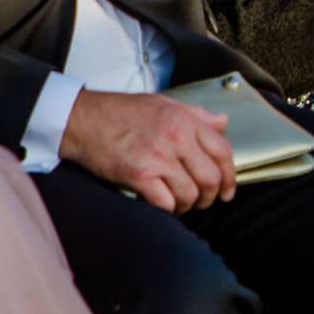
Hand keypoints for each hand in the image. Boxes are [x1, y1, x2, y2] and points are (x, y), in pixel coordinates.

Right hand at [60, 88, 236, 211]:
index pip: (223, 151)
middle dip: (210, 196)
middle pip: (211, 178)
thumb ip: (197, 115)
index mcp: (186, 120)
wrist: (83, 119)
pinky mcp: (138, 175)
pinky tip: (163, 205)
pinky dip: (167, 209)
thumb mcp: (165, 103)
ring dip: (187, 205)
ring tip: (179, 203)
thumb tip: (222, 123)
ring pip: (189, 194)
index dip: (230, 176)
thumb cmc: (121, 111)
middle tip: (202, 201)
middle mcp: (176, 138)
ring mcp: (158, 158)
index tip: (228, 191)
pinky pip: (165, 203)